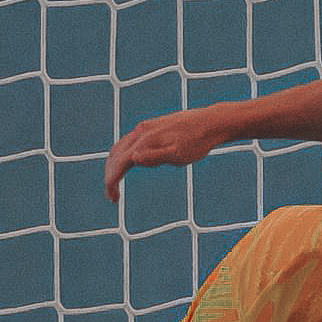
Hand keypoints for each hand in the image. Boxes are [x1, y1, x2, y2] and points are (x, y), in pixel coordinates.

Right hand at [104, 105, 232, 200]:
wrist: (211, 122)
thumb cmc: (197, 141)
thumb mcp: (179, 154)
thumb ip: (156, 157)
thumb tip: (134, 158)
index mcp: (146, 139)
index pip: (121, 162)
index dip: (112, 181)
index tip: (112, 198)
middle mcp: (141, 132)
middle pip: (116, 154)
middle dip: (110, 175)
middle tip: (112, 196)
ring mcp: (145, 128)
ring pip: (120, 147)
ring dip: (114, 166)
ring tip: (115, 184)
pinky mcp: (150, 128)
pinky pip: (129, 143)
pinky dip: (122, 156)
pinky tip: (128, 166)